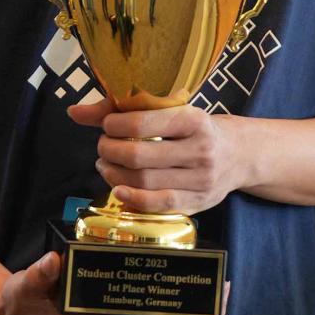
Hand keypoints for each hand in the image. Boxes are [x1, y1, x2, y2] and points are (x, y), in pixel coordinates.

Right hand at [0, 251, 229, 314]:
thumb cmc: (22, 305)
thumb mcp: (25, 288)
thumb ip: (37, 276)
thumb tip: (54, 262)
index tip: (182, 311)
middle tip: (222, 290)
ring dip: (195, 309)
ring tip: (215, 282)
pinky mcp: (119, 308)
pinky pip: (158, 310)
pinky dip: (176, 297)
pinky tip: (183, 273)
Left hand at [68, 96, 246, 216]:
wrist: (240, 154)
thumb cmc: (196, 128)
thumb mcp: (172, 110)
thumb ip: (122, 109)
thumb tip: (74, 111)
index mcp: (194, 119)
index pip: (143, 122)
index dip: (114, 124)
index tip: (106, 125)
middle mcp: (200, 150)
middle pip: (140, 156)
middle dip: (110, 151)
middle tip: (103, 146)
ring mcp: (201, 179)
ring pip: (145, 182)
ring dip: (114, 174)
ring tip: (106, 164)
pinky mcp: (198, 202)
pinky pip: (159, 205)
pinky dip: (133, 198)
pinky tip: (118, 189)